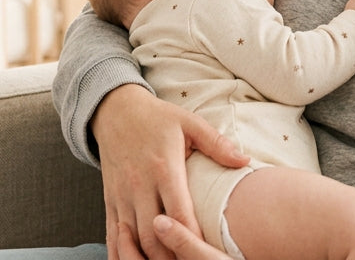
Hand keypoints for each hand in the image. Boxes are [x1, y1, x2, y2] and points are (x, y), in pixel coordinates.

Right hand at [94, 85, 248, 259]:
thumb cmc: (156, 118)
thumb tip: (245, 160)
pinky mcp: (110, 201)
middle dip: (172, 257)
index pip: (179, 213)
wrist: (114, 110)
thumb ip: (216, 143)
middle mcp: (139, 186)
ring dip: (148, 259)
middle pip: (154, 235)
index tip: (208, 250)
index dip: (193, 237)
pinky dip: (122, 254)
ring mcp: (121, 196)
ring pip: (132, 240)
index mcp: (163, 168)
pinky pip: (112, 235)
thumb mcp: (188, 122)